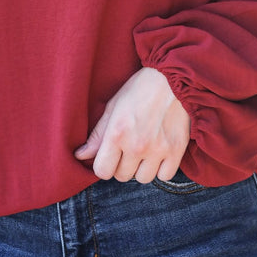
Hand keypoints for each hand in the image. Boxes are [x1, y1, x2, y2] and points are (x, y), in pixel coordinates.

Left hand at [74, 67, 190, 182]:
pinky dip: (161, 168)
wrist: (173, 78)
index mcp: (117, 134)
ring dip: (142, 168)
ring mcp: (158, 150)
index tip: (109, 156)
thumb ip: (97, 135)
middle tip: (129, 148)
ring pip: (143, 178)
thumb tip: (80, 156)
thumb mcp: (113, 106)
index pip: (102, 171)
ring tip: (145, 150)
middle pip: (122, 176)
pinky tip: (159, 153)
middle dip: (123, 165)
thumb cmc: (140, 89)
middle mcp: (137, 145)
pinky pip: (164, 176)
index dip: (104, 165)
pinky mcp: (176, 151)